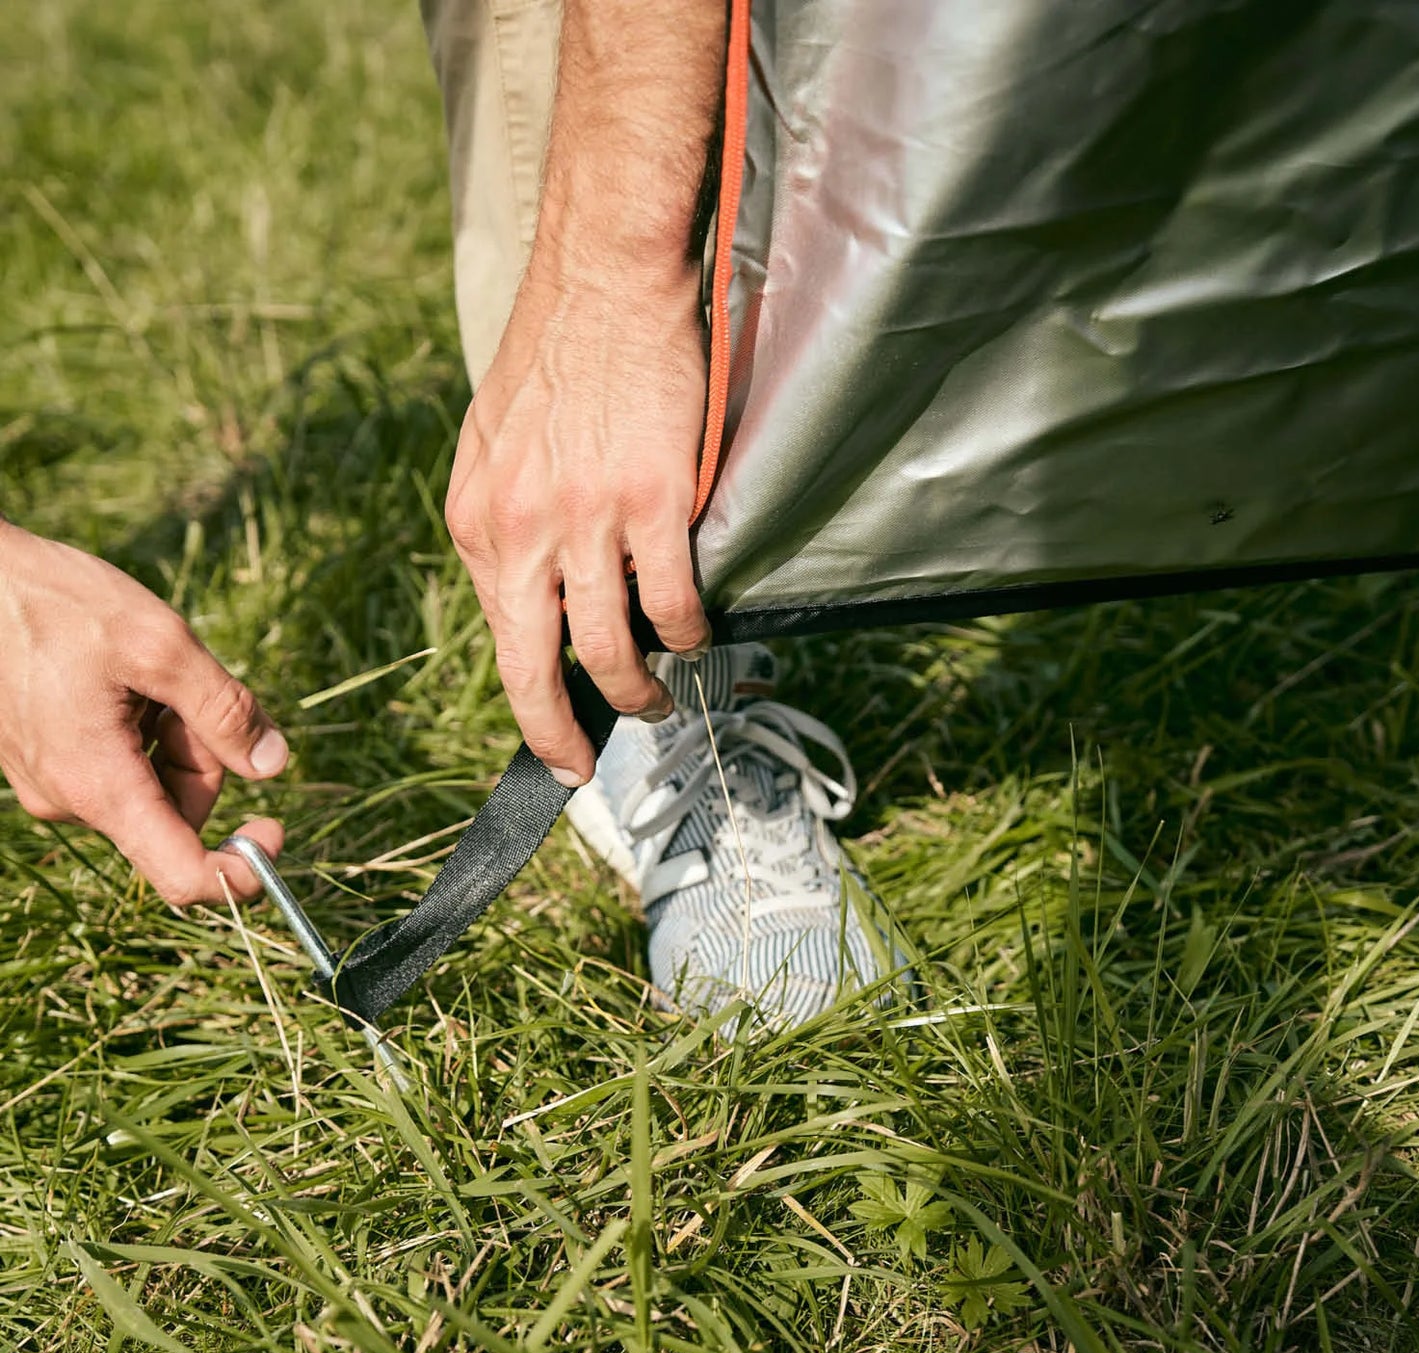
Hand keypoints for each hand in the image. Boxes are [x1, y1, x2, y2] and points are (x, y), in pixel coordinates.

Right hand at [0, 521, 287, 904]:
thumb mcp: (160, 644)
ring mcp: (55, 783)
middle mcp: (72, 801)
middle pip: (181, 814)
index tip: (276, 826)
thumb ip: (224, 711)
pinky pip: (121, 765)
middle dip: (205, 758)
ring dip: (175, 737)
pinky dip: (144, 729)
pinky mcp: (48, 761)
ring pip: (156, 786)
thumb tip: (273, 765)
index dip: (242, 871)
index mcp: (100, 787)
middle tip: (182, 692)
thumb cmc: (55, 603)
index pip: (184, 877)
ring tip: (143, 678)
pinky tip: (123, 682)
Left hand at [445, 266, 711, 784]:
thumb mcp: (491, 446)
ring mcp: (586, 519)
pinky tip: (697, 637)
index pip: (501, 637)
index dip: (527, 701)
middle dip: (559, 732)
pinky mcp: (652, 503)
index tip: (550, 736)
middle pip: (537, 666)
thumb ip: (502, 524)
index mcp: (477, 521)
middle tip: (581, 763)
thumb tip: (527, 587)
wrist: (603, 279)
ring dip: (638, 691)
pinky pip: (673, 602)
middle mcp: (520, 530)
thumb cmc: (555, 357)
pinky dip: (689, 634)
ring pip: (612, 647)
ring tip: (656, 700)